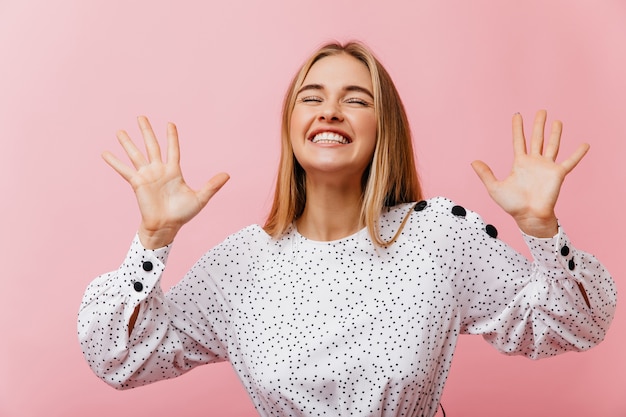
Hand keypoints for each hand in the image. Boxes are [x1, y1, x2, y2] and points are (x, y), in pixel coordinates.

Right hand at [102, 116, 229, 247]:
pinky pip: (124, 170)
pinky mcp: (137, 183)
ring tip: (120, 131)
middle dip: (146, 131)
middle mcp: (159, 170)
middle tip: (140, 116)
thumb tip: (228, 175)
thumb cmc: (182, 214)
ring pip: (136, 154)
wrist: (166, 227)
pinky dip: (115, 162)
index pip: (173, 149)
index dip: (172, 136)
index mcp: (174, 171)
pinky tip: (105, 153)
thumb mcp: (200, 198)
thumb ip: (212, 185)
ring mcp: (146, 176)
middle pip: (152, 146)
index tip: (170, 123)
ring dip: (128, 142)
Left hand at [471, 110, 588, 236]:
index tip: (517, 115)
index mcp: (520, 163)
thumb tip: (473, 162)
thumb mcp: (495, 188)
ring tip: (557, 121)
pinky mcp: (558, 174)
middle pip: (536, 138)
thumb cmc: (513, 205)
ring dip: (555, 133)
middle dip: (538, 125)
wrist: (529, 216)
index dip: (518, 128)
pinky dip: (578, 153)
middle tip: (541, 110)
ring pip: (552, 145)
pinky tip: (585, 144)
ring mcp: (547, 167)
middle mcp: (534, 162)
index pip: (518, 141)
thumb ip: (485, 174)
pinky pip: (570, 161)